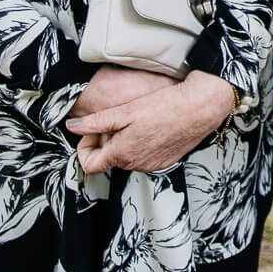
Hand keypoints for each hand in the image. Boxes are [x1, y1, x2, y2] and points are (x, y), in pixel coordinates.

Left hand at [66, 71, 237, 173]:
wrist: (200, 108)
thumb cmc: (165, 106)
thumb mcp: (125, 111)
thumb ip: (95, 122)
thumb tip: (72, 126)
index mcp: (122, 154)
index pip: (89, 165)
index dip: (84, 147)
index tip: (91, 131)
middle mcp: (136, 164)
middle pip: (108, 159)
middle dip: (106, 140)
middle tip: (116, 120)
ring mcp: (152, 165)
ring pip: (126, 157)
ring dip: (123, 142)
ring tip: (135, 121)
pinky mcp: (165, 161)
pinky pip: (144, 157)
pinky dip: (140, 144)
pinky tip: (150, 126)